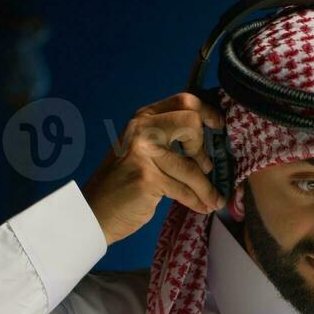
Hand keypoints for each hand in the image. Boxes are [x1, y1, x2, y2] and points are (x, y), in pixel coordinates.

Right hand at [80, 92, 226, 244]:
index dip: (207, 112)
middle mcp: (142, 129)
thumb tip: (206, 143)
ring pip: (192, 167)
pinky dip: (197, 200)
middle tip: (205, 166)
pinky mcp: (147, 178)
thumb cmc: (121, 183)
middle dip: (203, 147)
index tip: (218, 125)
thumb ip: (166, 139)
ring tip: (214, 199)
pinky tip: (203, 206)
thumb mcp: (141, 150)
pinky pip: (184, 189)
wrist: (95, 211)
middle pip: (191, 121)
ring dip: (207, 188)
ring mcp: (144, 153)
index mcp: (143, 119)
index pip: (184, 101)